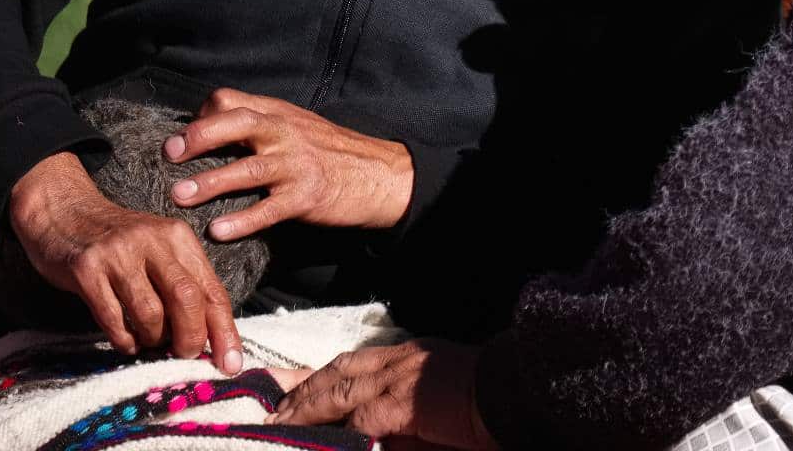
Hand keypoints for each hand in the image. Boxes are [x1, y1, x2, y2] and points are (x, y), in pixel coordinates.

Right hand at [8, 151, 243, 371]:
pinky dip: (124, 340)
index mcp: (178, 237)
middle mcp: (152, 241)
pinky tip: (127, 341)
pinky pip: (113, 319)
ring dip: (154, 339)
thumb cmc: (118, 241)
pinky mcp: (86, 269)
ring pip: (150, 313)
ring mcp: (118, 254)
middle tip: (185, 354)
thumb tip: (210, 335)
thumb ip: (183, 283)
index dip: (225, 330)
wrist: (62, 209)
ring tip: (150, 341)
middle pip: (187, 299)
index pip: (212, 290)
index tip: (232, 363)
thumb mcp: (159, 248)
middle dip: (191, 337)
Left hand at [165, 88, 413, 239]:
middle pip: (237, 123)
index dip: (202, 116)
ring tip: (179, 196)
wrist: (381, 175)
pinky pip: (268, 208)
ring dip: (210, 183)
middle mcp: (286, 133)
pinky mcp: (306, 196)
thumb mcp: (299, 125)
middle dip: (199, 137)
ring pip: (247, 169)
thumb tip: (212, 126)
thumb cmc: (333, 152)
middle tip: (171, 154)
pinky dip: (242, 220)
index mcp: (279, 114)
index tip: (182, 139)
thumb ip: (262, 123)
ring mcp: (296, 165)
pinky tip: (219, 230)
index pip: (232, 101)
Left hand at [269, 339, 495, 449]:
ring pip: (340, 390)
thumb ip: (407, 410)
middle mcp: (402, 359)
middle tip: (274, 405)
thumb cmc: (490, 399)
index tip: (294, 386)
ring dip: (306, 407)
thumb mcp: (441, 399)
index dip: (321, 374)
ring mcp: (402, 377)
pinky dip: (336, 426)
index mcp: (411, 355)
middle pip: (340, 369)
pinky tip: (314, 436)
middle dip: (303, 387)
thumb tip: (376, 430)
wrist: (518, 390)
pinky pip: (359, 416)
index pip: (355, 362)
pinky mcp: (405, 401)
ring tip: (280, 423)